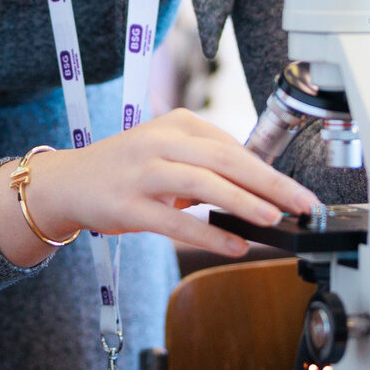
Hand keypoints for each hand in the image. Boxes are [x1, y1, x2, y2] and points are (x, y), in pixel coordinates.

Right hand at [0, 108, 319, 266]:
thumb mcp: (168, 152)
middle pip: (225, 159)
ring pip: (202, 184)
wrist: (68, 182)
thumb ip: (207, 165)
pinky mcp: (127, 205)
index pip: (232, 145)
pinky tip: (234, 244)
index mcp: (176, 124)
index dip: (269, 170)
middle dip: (269, 182)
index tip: (297, 191)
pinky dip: (208, 234)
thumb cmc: (125, 168)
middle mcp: (159, 142)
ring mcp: (142, 173)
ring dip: (242, 202)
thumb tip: (259, 188)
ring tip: (272, 218)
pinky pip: (175, 222)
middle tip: (302, 202)